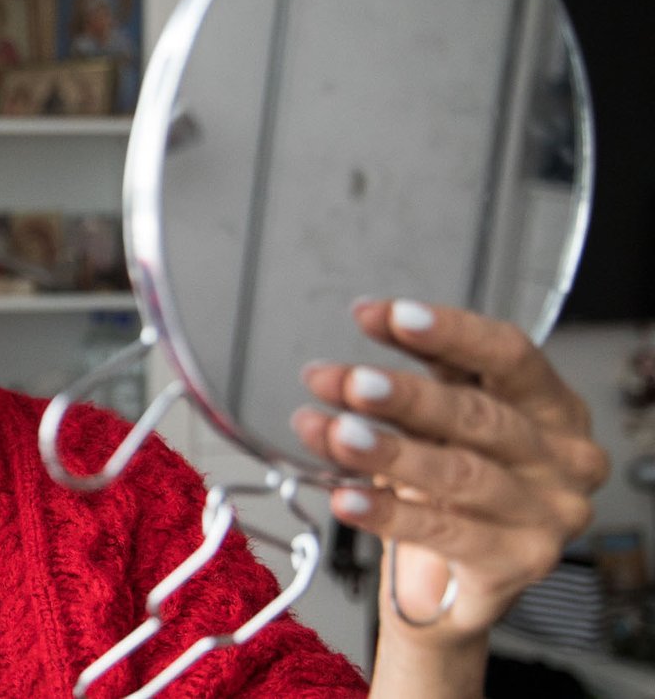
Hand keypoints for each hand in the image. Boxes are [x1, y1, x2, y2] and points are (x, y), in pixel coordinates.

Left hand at [291, 299, 607, 648]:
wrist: (460, 579)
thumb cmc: (453, 484)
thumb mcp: (438, 425)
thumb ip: (405, 393)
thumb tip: (337, 376)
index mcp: (549, 404)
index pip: (507, 353)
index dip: (447, 332)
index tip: (387, 315)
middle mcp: (561, 456)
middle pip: (478, 414)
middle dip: (403, 395)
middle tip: (346, 382)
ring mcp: (547, 512)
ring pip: (459, 474)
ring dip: (387, 451)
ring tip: (335, 435)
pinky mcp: (520, 561)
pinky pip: (444, 531)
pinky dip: (387, 513)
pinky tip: (347, 498)